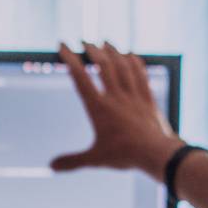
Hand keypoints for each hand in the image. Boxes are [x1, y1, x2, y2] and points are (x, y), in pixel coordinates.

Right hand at [50, 42, 182, 179]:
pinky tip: (131, 55)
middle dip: (92, 50)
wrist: (156, 154)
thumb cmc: (124, 156)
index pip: (80, 77)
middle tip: (84, 41)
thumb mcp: (95, 159)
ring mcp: (133, 96)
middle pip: (103, 65)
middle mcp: (116, 97)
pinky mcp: (148, 99)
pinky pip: (140, 74)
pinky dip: (134, 62)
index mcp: (99, 107)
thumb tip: (51, 166)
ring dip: (113, 51)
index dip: (70, 59)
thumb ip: (72, 161)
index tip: (63, 45)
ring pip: (122, 66)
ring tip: (106, 42)